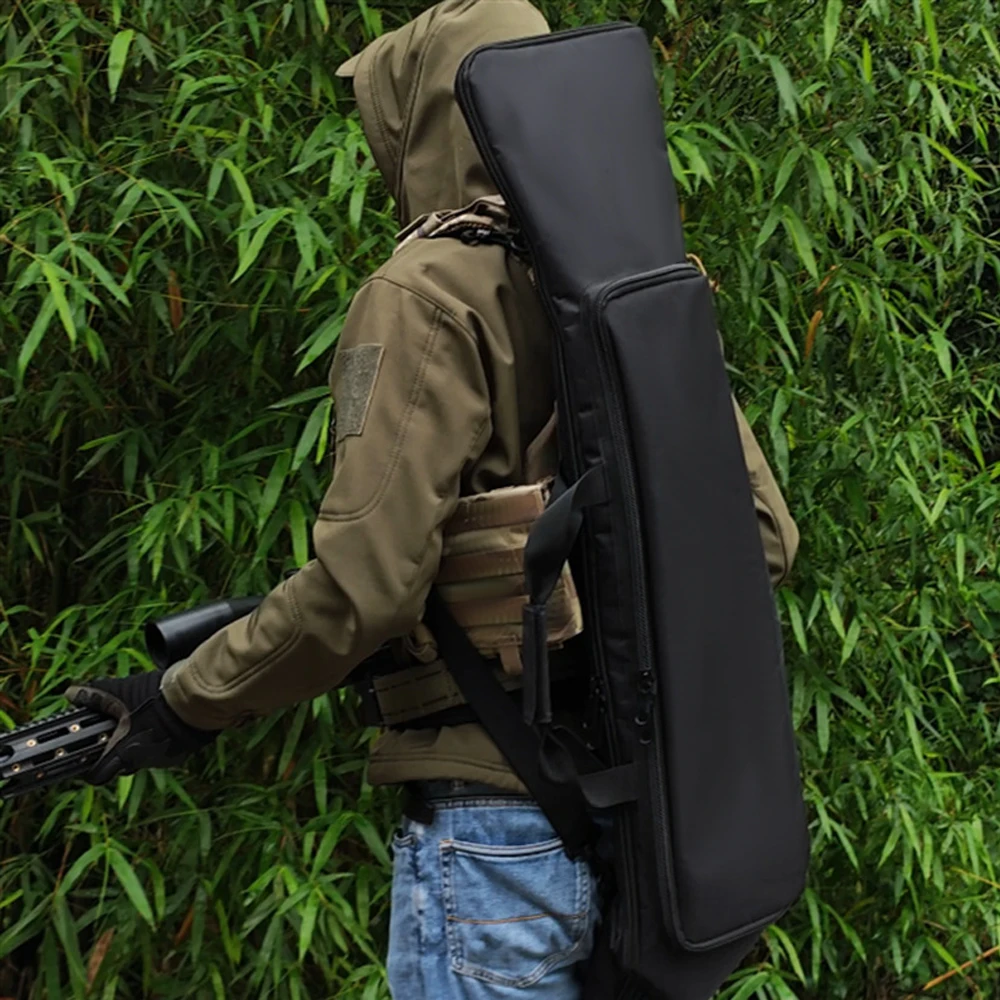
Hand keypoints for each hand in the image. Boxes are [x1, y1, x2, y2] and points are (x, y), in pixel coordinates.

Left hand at [65, 670, 218, 784]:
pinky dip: (158, 741)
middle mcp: (143, 762)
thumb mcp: (121, 691)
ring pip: (143, 758)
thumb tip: (71, 693)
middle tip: (115, 732)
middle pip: (120, 765)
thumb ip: (94, 694)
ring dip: (138, 745)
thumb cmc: (156, 699)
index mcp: (124, 752)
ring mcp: (164, 760)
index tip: (86, 760)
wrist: (197, 699)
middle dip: (115, 752)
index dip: (87, 770)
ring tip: (142, 721)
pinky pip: (163, 752)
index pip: (97, 776)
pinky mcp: (181, 753)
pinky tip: (163, 722)